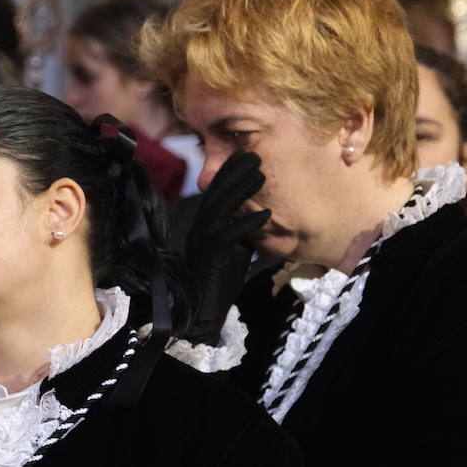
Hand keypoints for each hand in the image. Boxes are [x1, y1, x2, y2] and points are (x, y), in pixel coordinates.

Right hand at [182, 151, 270, 343]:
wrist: (201, 310)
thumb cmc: (217, 282)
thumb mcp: (232, 251)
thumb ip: (239, 233)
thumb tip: (254, 219)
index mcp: (205, 226)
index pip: (215, 194)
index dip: (228, 174)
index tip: (244, 156)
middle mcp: (201, 229)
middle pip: (216, 194)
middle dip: (234, 173)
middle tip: (254, 156)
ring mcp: (204, 241)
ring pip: (220, 209)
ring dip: (241, 190)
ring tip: (260, 175)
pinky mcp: (211, 256)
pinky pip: (229, 236)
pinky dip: (247, 224)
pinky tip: (265, 214)